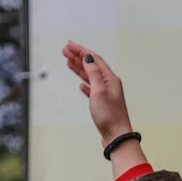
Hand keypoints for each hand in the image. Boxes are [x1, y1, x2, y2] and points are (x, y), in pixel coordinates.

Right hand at [61, 41, 146, 173]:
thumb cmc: (109, 115)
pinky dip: (85, 84)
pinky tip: (81, 85)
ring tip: (68, 61)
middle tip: (65, 49)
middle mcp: (110, 84)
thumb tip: (89, 58)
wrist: (116, 136)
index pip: (94, 59)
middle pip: (92, 66)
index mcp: (110, 79)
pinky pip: (92, 89)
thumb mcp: (99, 91)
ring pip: (91, 77)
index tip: (69, 45)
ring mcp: (107, 94)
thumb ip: (94, 74)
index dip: (81, 51)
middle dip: (79, 57)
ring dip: (80, 68)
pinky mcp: (103, 104)